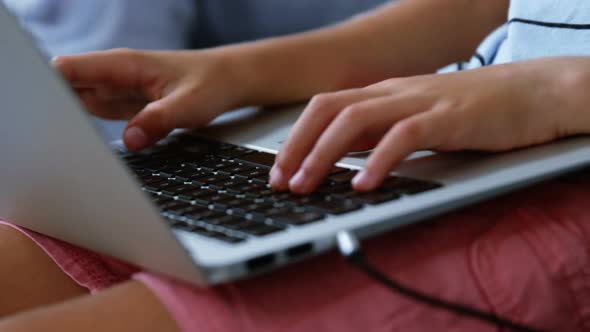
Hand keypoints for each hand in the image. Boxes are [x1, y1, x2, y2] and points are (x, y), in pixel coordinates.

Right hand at [53, 48, 248, 150]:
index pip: (69, 69)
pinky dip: (86, 127)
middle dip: (53, 108)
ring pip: (78, 101)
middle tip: (51, 137)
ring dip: (67, 119)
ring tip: (62, 144)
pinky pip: (96, 113)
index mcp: (123, 65)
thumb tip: (129, 140)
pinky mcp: (125, 105)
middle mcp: (115, 76)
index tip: (42, 112)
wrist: (228, 81)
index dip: (48, 87)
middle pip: (67, 87)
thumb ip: (159, 120)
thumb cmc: (211, 83)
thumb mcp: (189, 104)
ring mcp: (118, 90)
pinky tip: (81, 144)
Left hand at [270, 57, 589, 193]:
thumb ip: (383, 134)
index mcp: (384, 94)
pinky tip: (363, 185)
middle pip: (329, 110)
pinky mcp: (448, 117)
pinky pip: (403, 136)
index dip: (296, 138)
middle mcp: (394, 93)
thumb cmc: (475, 110)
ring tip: (306, 186)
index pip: (326, 108)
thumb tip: (348, 158)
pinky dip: (378, 160)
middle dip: (297, 146)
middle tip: (279, 183)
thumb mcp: (418, 120)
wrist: (534, 92)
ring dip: (324, 155)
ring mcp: (420, 101)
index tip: (279, 171)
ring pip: (356, 120)